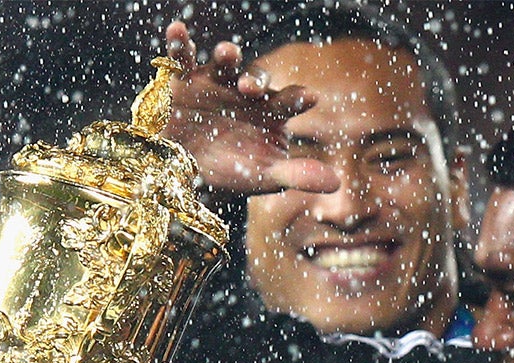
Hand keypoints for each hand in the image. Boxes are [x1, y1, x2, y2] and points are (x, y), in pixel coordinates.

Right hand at [161, 22, 338, 197]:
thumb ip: (297, 176)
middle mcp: (245, 93)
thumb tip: (337, 183)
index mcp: (270, 113)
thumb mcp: (263, 177)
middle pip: (257, 79)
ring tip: (227, 52)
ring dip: (226, 56)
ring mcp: (216, 82)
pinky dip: (178, 45)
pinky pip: (181, 58)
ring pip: (225, 64)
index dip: (297, 98)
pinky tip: (176, 29)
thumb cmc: (230, 171)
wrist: (183, 169)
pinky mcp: (184, 79)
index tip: (309, 97)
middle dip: (256, 81)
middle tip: (251, 89)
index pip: (288, 102)